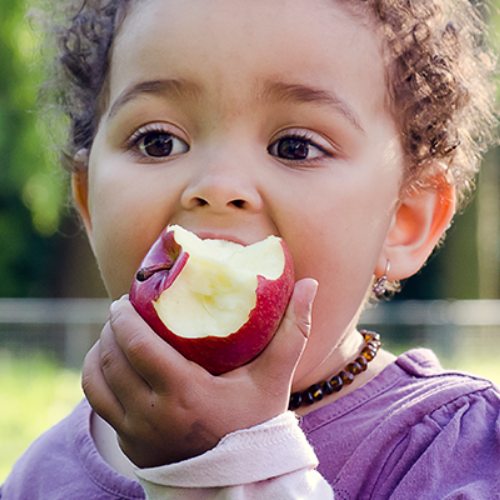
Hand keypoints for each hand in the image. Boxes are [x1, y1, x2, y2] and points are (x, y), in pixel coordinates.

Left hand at [82, 278, 317, 467]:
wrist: (240, 480)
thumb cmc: (257, 423)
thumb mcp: (276, 377)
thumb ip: (294, 330)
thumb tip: (312, 284)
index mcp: (185, 394)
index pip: (138, 346)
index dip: (123, 318)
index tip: (124, 299)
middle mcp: (154, 415)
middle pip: (113, 359)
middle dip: (110, 327)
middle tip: (120, 310)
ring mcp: (136, 434)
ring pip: (98, 381)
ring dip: (98, 350)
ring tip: (111, 332)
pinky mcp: (128, 445)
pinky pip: (97, 404)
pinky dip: (94, 376)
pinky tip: (106, 362)